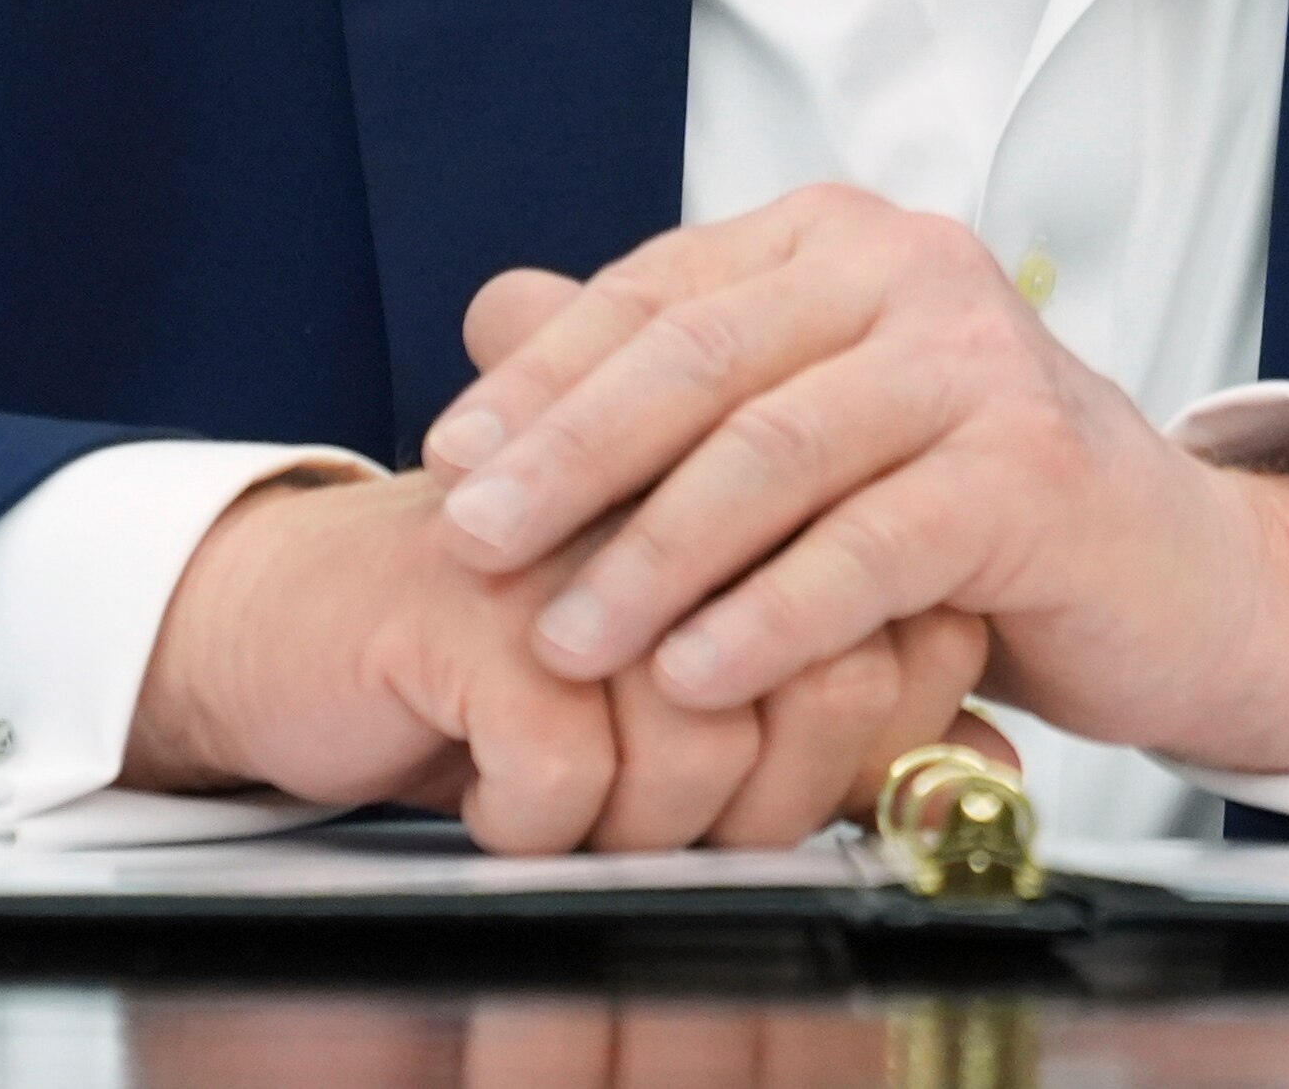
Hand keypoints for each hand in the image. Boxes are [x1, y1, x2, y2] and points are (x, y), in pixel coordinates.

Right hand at [121, 468, 989, 849]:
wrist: (297, 626)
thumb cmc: (509, 646)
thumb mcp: (701, 682)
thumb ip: (848, 712)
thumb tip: (992, 767)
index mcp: (750, 467)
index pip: (893, 618)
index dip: (856, 740)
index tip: (778, 779)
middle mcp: (680, 481)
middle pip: (820, 684)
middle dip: (756, 800)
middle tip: (672, 813)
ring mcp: (575, 535)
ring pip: (701, 740)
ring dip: (638, 820)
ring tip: (582, 806)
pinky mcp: (468, 605)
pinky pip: (568, 770)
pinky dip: (534, 819)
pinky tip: (498, 791)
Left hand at [418, 186, 1288, 771]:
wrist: (1172, 577)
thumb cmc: (966, 502)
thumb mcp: (805, 423)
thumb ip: (660, 370)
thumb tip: (488, 314)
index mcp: (837, 239)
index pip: (658, 293)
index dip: (542, 377)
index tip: (446, 459)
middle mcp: (910, 270)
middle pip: (700, 358)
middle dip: (569, 458)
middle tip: (471, 540)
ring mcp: (980, 363)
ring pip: (774, 453)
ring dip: (653, 556)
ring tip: (566, 640)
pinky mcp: (1032, 471)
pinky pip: (868, 548)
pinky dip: (770, 618)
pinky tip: (695, 676)